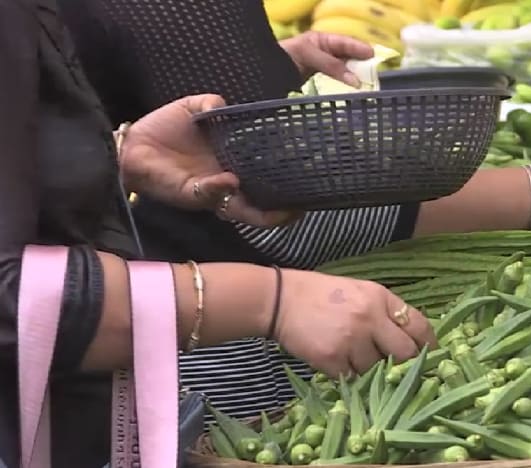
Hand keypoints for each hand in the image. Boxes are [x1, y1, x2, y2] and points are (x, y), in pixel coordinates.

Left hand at [121, 94, 300, 226]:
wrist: (131, 143)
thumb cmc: (163, 128)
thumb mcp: (192, 108)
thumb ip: (211, 104)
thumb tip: (226, 105)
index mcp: (232, 164)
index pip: (265, 181)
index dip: (285, 186)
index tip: (306, 182)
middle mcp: (227, 183)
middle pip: (262, 208)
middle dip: (283, 212)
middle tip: (302, 206)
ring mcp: (211, 192)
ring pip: (244, 212)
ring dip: (264, 212)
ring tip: (283, 208)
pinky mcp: (191, 194)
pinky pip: (212, 194)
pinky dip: (222, 187)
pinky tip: (230, 178)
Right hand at [273, 270, 436, 377]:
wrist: (280, 300)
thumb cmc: (323, 295)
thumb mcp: (360, 292)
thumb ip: (385, 312)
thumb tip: (412, 341)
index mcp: (380, 297)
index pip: (418, 324)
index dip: (429, 344)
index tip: (432, 356)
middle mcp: (370, 317)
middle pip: (405, 353)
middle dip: (402, 362)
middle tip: (394, 366)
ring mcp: (351, 339)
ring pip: (377, 369)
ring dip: (370, 369)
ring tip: (352, 355)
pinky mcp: (332, 359)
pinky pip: (352, 378)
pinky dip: (348, 375)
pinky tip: (337, 361)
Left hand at [280, 31, 373, 87]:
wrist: (265, 72)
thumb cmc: (284, 56)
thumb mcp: (308, 55)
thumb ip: (331, 65)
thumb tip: (355, 81)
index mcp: (323, 41)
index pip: (346, 43)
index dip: (361, 49)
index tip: (374, 56)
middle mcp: (326, 54)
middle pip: (350, 59)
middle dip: (362, 66)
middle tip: (376, 75)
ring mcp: (324, 70)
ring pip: (346, 73)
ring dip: (356, 79)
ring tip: (368, 86)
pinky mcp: (321, 84)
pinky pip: (338, 85)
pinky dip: (346, 89)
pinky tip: (353, 94)